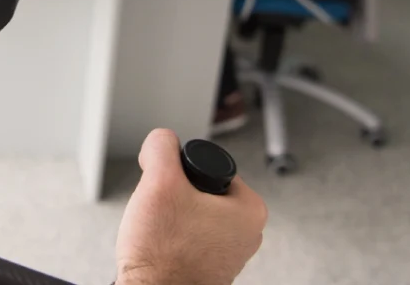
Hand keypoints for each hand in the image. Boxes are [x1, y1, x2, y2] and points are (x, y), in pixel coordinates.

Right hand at [116, 129, 267, 284]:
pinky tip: (162, 246)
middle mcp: (248, 233)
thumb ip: (162, 147)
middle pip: (200, 189)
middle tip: (163, 210)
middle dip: (174, 195)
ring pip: (192, 213)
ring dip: (172, 216)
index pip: (208, 165)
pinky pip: (189, 238)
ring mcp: (231, 254)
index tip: (168, 189)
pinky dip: (173, 238)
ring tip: (162, 230)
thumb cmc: (162, 254)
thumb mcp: (159, 180)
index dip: (178, 171)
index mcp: (250, 208)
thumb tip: (162, 140)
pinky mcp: (213, 268)